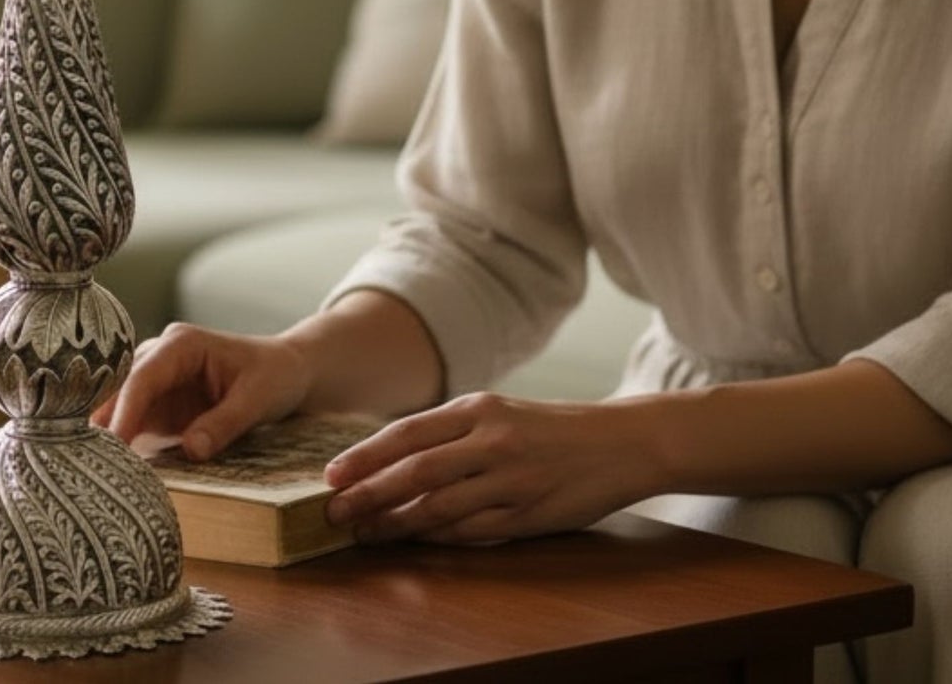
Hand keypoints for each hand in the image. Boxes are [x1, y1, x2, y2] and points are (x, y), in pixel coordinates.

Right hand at [93, 322, 312, 460]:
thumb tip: (190, 450)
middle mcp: (160, 358)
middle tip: (84, 465)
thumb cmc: (275, 375)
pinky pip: (132, 426)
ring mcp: (156, 383)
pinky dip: (121, 447)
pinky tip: (108, 473)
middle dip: (102, 424)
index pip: (142, 377)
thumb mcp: (257, 399)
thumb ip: (224, 423)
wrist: (286, 372)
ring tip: (89, 474)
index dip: (124, 411)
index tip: (111, 445)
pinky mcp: (158, 407)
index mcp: (181, 344)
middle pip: (119, 391)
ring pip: (117, 409)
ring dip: (106, 438)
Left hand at [323, 392, 660, 544]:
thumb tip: (392, 457)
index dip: (365, 456)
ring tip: (366, 534)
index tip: (331, 476)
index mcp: (478, 408)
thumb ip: (452, 432)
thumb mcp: (499, 412)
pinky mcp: (528, 515)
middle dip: (369, 494)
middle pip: (415, 471)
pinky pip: (472, 531)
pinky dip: (438, 538)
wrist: (621, 441)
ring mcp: (510, 479)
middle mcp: (491, 440)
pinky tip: (415, 542)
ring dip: (396, 524)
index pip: (407, 433)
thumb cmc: (549, 427)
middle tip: (334, 513)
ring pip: (439, 507)